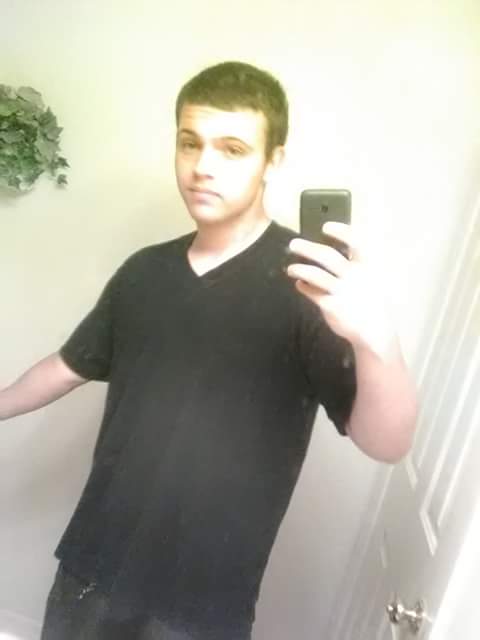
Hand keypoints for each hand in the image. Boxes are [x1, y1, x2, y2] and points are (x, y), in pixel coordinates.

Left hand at [286, 222, 396, 357]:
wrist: (373, 330)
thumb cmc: (369, 300)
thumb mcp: (370, 279)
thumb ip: (354, 266)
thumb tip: (327, 253)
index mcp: (366, 267)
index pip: (356, 243)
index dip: (341, 232)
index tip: (326, 227)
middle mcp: (354, 277)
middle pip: (328, 257)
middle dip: (308, 248)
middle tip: (293, 244)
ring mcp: (342, 291)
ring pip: (316, 275)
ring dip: (300, 269)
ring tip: (290, 269)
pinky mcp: (332, 306)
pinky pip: (313, 293)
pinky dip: (304, 287)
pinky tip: (299, 285)